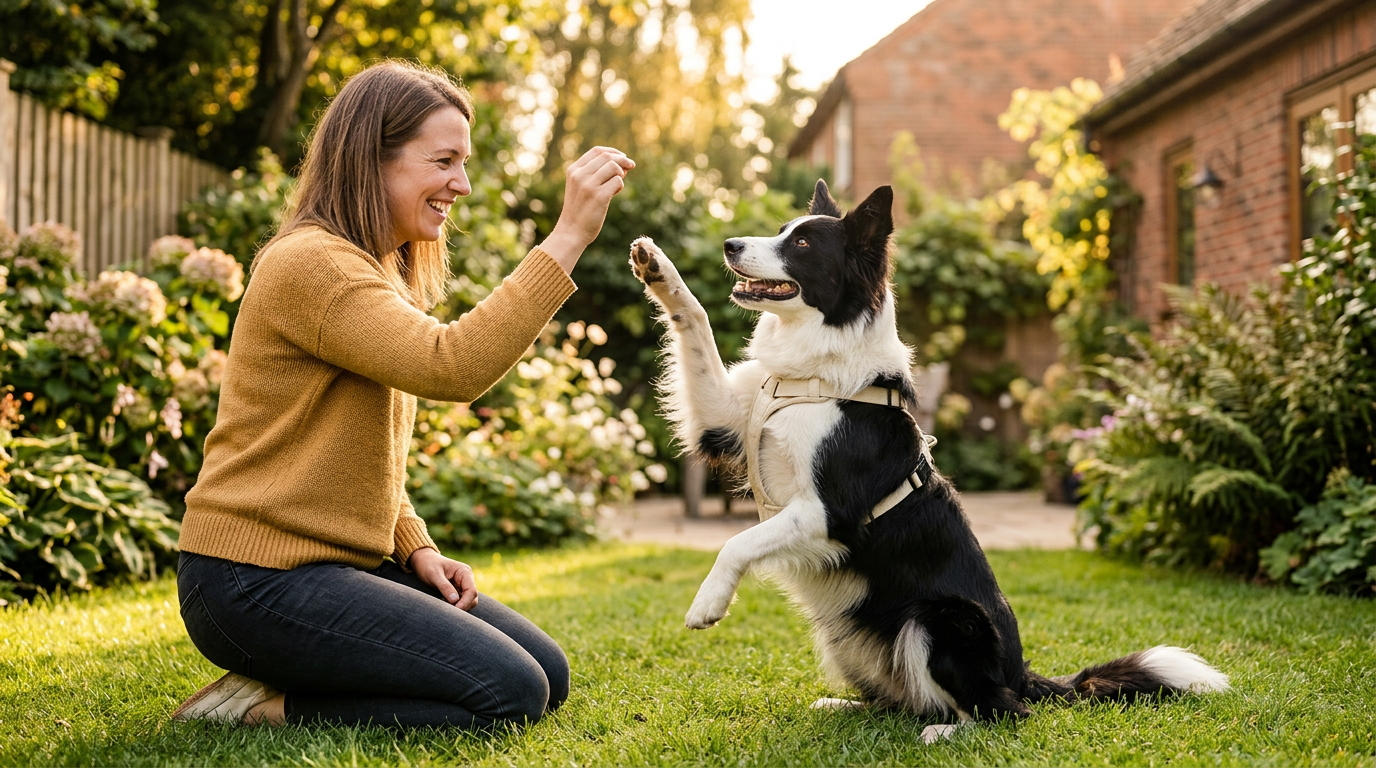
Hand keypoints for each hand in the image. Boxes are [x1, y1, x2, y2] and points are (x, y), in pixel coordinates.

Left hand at [408, 547, 478, 609]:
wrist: (423, 561)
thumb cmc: (428, 565)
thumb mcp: (434, 575)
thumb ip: (445, 587)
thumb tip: (455, 601)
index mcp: (464, 572)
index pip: (472, 591)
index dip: (465, 602)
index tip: (454, 610)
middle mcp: (467, 579)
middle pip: (472, 598)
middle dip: (463, 606)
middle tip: (448, 611)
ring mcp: (463, 585)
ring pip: (468, 602)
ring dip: (459, 607)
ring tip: (445, 608)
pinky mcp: (457, 591)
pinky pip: (460, 602)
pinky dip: (454, 606)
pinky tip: (444, 605)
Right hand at [540, 146, 634, 272]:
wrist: (571, 232)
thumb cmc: (580, 210)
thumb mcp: (582, 187)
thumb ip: (597, 174)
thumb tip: (623, 164)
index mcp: (574, 170)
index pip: (597, 151)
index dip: (613, 152)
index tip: (623, 157)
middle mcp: (580, 175)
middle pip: (607, 157)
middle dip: (623, 160)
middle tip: (631, 166)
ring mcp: (588, 185)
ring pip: (614, 167)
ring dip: (621, 174)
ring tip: (616, 186)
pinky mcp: (599, 196)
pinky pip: (618, 182)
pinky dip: (620, 186)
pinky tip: (614, 194)